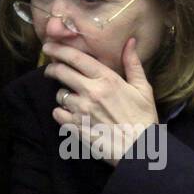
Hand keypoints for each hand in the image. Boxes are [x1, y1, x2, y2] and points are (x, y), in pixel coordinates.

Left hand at [44, 38, 156, 164]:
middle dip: (53, 68)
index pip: (76, 58)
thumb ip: (133, 64)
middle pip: (60, 72)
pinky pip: (57, 113)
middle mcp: (91, 92)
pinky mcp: (76, 127)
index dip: (59, 50)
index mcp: (107, 79)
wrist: (140, 151)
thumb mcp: (143, 89)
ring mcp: (81, 110)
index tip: (49, 47)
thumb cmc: (144, 119)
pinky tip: (70, 113)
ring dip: (63, 94)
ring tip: (72, 98)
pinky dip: (61, 112)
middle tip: (52, 69)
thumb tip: (129, 42)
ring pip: (60, 94)